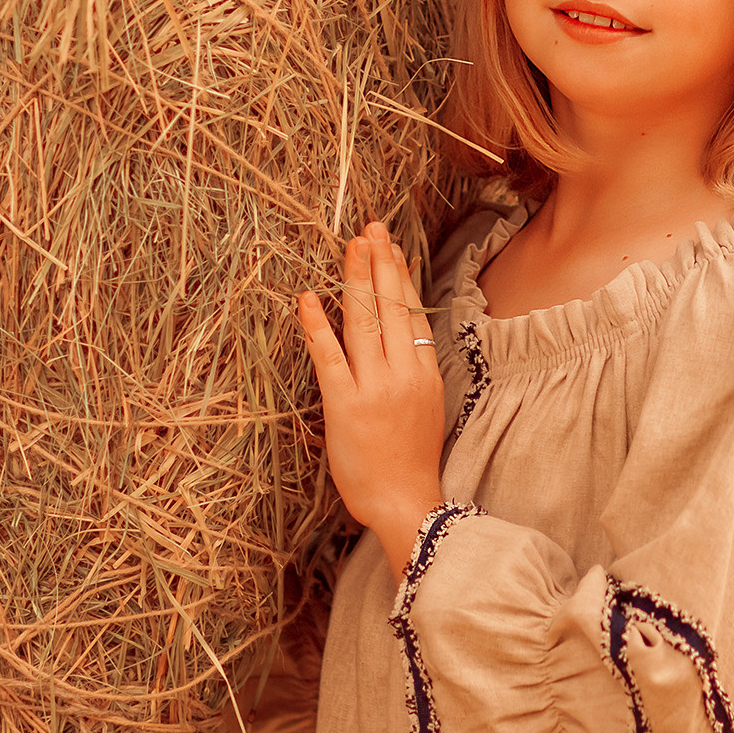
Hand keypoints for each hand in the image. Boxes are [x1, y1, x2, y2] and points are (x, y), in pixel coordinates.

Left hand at [296, 223, 445, 574]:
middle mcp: (404, 374)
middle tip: (371, 229)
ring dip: (355, 279)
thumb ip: (415, 375)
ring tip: (351, 246)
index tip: (392, 247)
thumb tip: (402, 344)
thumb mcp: (426, 411)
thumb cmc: (411, 464)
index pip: (414, 314)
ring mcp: (375, 388)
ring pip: (365, 321)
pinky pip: (330, 356)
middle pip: (392, 307)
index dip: (401, 277)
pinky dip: (317, 325)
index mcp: (426, 375)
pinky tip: (307, 298)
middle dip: (380, 263)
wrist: (408, 504)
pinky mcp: (346, 405)